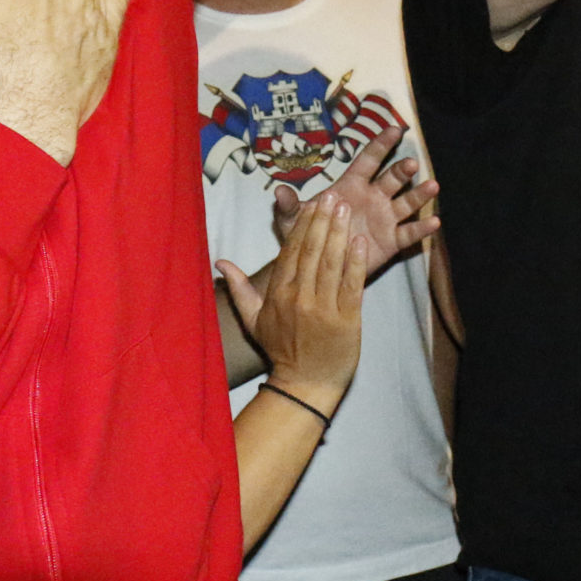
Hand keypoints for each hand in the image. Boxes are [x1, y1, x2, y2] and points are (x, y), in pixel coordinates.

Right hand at [220, 194, 366, 409]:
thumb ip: (238, 288)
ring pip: (332, 262)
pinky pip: (352, 284)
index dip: (303, 225)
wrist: (305, 384)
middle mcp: (299, 297)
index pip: (291, 251)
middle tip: (333, 195)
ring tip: (347, 209)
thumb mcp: (253, 320)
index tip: (311, 203)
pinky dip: (356, 261)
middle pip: (312, 250)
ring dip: (340, 233)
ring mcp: (324, 308)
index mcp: (279, 294)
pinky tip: (361, 241)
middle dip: (323, 220)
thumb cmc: (281, 350)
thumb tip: (219, 261)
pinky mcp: (347, 319)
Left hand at [269, 120, 437, 273]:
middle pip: (391, 179)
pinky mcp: (391, 241)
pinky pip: (409, 233)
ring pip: (406, 202)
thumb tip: (278, 191)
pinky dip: (422, 228)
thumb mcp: (292, 221)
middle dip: (402, 170)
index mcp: (350, 186)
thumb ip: (289, 205)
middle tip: (411, 164)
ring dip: (420, 194)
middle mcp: (372, 198)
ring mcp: (384, 218)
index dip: (381, 144)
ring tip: (433, 186)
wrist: (315, 265)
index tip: (395, 129)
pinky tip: (434, 222)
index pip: (368, 160)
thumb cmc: (306, 235)